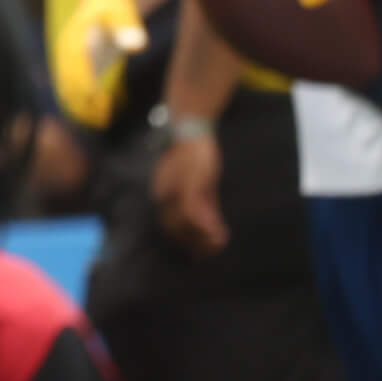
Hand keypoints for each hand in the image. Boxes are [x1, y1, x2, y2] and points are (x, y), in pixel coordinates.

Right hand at [52, 0, 146, 129]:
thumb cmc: (116, 4)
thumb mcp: (124, 12)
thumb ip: (129, 27)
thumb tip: (138, 45)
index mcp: (76, 35)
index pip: (76, 63)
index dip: (84, 81)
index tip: (97, 98)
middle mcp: (67, 48)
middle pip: (68, 78)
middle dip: (82, 99)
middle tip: (102, 117)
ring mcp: (68, 58)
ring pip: (67, 87)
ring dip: (80, 105)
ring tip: (101, 121)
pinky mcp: (76, 66)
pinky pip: (73, 88)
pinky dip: (81, 103)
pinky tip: (97, 117)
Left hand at [152, 132, 227, 256]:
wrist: (191, 128)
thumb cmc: (195, 156)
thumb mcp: (200, 184)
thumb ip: (205, 205)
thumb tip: (213, 229)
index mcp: (162, 194)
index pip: (169, 226)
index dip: (186, 241)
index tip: (201, 252)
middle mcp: (163, 195)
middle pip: (173, 230)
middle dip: (194, 244)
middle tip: (213, 249)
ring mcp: (174, 191)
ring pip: (183, 225)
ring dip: (202, 238)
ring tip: (218, 243)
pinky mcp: (187, 185)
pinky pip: (192, 212)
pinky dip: (205, 226)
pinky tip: (219, 233)